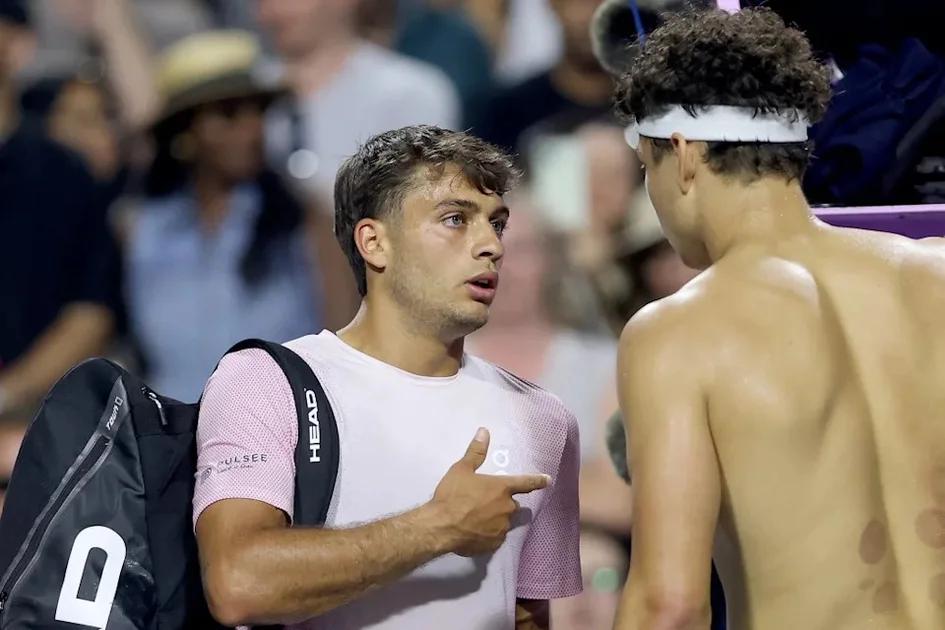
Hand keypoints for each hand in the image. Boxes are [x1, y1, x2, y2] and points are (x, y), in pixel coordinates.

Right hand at [429, 428, 547, 556]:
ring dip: (496, 518)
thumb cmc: (452, 495)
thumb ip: (476, 452)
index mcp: (501, 488)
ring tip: (476, 518)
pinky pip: (496, 536)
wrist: (440, 527)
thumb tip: (484, 431)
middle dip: (502, 502)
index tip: (548, 480)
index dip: (538, 480)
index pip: (525, 482)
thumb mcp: (461, 469)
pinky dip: (489, 533)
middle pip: (512, 504)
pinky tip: (475, 531)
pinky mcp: (494, 543)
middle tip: (484, 502)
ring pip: (504, 521)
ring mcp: (502, 527)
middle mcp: (507, 508)